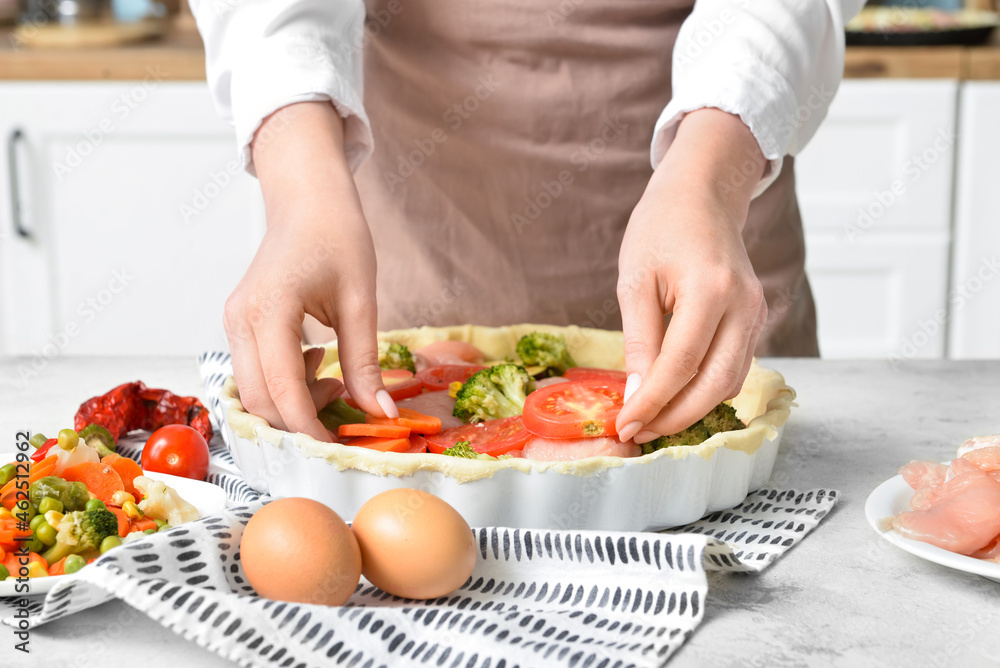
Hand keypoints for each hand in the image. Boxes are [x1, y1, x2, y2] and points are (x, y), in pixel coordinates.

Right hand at [223, 102, 396, 441]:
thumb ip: (365, 360)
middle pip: (259, 400)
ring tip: (335, 378)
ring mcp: (234, 323)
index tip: (340, 446)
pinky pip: (255, 373)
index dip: (309, 428)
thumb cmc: (336, 233)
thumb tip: (381, 411)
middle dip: (300, 421)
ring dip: (292, 403)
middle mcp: (240, 320)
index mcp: (269, 309)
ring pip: (253, 391)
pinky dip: (285, 384)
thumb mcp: (361, 299)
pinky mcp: (240, 325)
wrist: (307, 198)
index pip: (282, 390)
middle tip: (344, 412)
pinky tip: (317, 362)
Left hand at [615, 109, 767, 443]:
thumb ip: (638, 341)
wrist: (702, 194)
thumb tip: (635, 397)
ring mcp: (756, 313)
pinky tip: (675, 398)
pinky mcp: (756, 319)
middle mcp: (744, 306)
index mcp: (710, 290)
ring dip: (692, 409)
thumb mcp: (635, 280)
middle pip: (714, 385)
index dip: (652, 403)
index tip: (625, 426)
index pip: (680, 366)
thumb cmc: (661, 228)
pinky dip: (706, 390)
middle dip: (675, 417)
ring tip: (652, 421)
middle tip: (638, 433)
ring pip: (730, 383)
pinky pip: (735, 367)